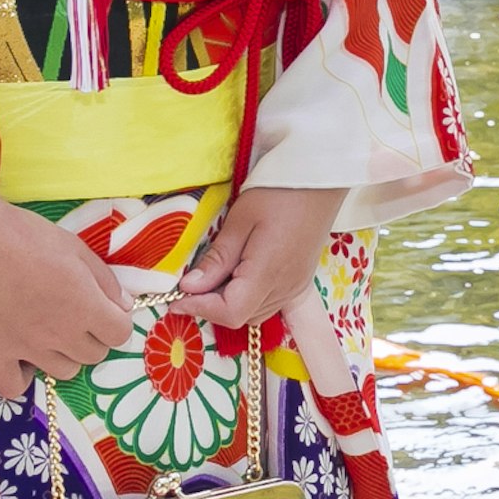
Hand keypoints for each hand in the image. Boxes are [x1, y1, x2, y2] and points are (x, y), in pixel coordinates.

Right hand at [0, 160, 129, 397]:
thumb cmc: (23, 234)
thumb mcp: (75, 246)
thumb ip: (104, 280)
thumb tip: (123, 305)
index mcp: (84, 305)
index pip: (119, 334)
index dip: (113, 322)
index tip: (101, 310)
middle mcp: (60, 333)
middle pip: (93, 355)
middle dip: (89, 336)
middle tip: (69, 315)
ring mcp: (26, 348)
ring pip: (62, 372)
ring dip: (60, 355)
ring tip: (43, 331)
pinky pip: (14, 388)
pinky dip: (21, 377)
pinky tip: (18, 357)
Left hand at [175, 184, 342, 329]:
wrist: (321, 181)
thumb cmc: (278, 192)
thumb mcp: (240, 219)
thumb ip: (217, 258)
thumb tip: (189, 287)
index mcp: (268, 272)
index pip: (231, 312)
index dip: (200, 309)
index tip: (177, 298)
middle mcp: (285, 287)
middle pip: (242, 317)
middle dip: (212, 306)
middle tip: (193, 283)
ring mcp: (296, 286)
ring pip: (256, 314)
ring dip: (230, 304)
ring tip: (215, 275)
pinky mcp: (300, 281)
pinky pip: (270, 303)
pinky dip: (248, 298)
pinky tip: (239, 275)